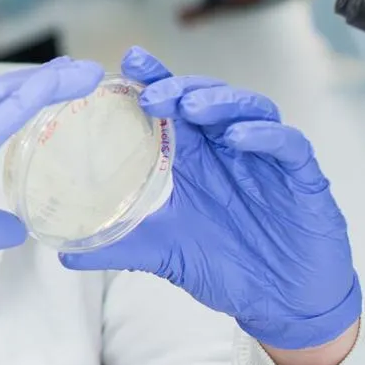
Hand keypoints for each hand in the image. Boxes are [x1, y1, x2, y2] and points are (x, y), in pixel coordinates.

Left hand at [61, 47, 361, 350]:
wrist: (281, 301)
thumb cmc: (224, 265)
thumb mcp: (160, 253)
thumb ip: (114, 248)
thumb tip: (61, 254)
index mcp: (193, 157)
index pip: (171, 107)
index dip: (152, 80)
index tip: (126, 63)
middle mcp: (228, 149)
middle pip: (207, 97)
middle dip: (180, 87)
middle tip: (151, 93)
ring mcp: (265, 159)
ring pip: (249, 109)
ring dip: (220, 102)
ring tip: (191, 106)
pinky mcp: (302, 177)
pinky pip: (289, 144)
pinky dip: (264, 136)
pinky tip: (238, 138)